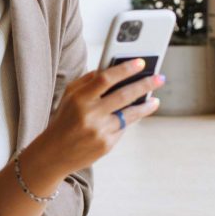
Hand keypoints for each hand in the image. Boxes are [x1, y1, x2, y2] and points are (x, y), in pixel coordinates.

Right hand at [34, 58, 164, 177]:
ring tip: (155, 99)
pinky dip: (130, 119)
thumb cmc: (65, 118)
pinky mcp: (106, 145)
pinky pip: (123, 128)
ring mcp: (99, 131)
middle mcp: (90, 114)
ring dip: (146, 105)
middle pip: (123, 95)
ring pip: (129, 114)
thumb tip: (114, 68)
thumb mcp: (70, 95)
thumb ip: (89, 80)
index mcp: (79, 98)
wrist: (54, 153)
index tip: (140, 62)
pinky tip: (137, 113)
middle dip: (145, 84)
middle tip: (160, 78)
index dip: (125, 69)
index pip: (105, 79)